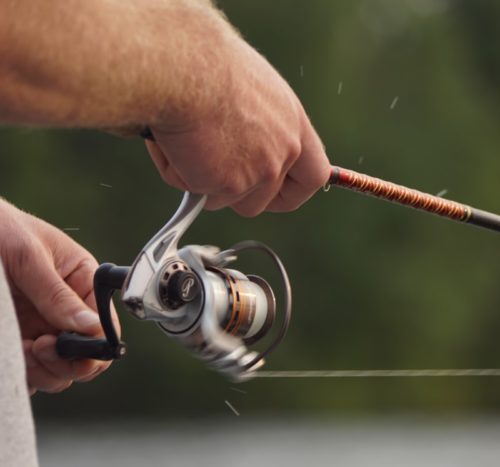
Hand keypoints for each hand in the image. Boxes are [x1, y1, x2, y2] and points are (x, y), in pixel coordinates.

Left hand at [0, 199, 116, 393]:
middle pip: (87, 354)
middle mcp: (68, 309)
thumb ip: (58, 295)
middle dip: (68, 361)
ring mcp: (44, 326)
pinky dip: (27, 374)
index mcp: (83, 282)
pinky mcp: (20, 339)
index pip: (105, 323)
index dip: (94, 343)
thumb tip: (93, 327)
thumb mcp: (30, 257)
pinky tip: (12, 353)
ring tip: (22, 348)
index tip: (66, 346)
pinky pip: (33, 371)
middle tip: (39, 347)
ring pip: (61, 370)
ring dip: (45, 370)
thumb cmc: (1, 229)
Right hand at [146, 35, 329, 216]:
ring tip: (184, 143)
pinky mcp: (232, 185)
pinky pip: (198, 193)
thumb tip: (234, 148)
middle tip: (214, 180)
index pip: (313, 175)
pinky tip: (173, 143)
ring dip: (203, 183)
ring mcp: (261, 171)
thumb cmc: (205, 65)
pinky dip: (178, 173)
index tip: (276, 195)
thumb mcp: (248, 92)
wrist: (185, 69)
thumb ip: (254, 127)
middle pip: (266, 199)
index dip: (292, 191)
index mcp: (293, 124)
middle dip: (238, 197)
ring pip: (227, 200)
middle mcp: (284, 150)